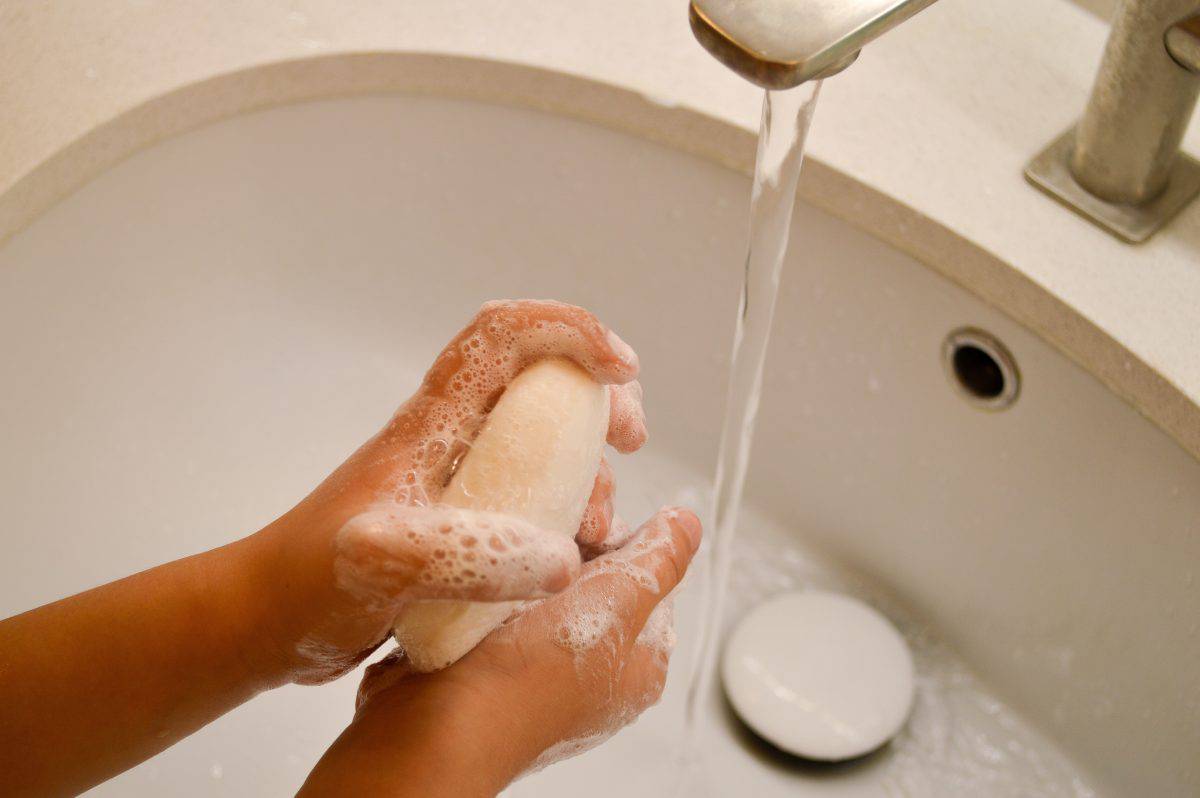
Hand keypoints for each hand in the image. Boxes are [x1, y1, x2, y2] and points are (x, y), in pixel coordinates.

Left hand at [252, 300, 647, 683]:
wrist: (265, 620)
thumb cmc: (309, 580)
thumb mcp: (385, 564)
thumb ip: (470, 558)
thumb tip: (562, 559)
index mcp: (434, 422)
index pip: (504, 335)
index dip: (569, 331)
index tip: (619, 370)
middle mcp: (452, 438)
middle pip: (540, 379)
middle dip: (598, 395)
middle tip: (630, 436)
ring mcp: (457, 479)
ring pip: (543, 442)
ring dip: (588, 466)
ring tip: (602, 520)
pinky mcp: (460, 521)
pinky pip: (531, 497)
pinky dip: (567, 513)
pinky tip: (576, 552)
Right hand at [299, 507, 701, 796]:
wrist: (434, 728)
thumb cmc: (529, 678)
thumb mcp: (615, 603)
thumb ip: (657, 561)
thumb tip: (691, 524)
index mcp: (639, 664)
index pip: (649, 579)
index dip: (624, 539)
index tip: (592, 521)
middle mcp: (595, 673)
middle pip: (598, 581)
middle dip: (574, 547)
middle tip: (548, 531)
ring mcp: (541, 669)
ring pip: (546, 587)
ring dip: (531, 561)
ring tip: (514, 547)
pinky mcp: (492, 662)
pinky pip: (502, 604)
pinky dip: (497, 583)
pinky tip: (487, 569)